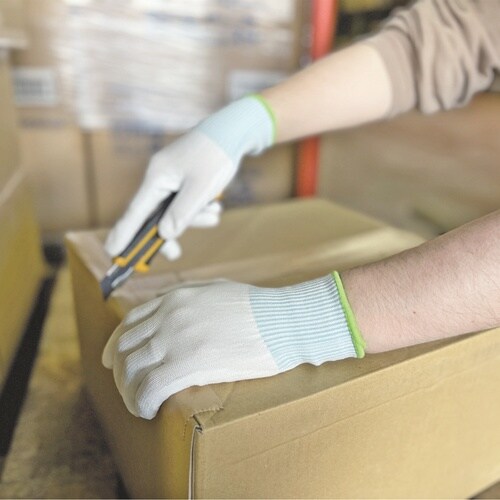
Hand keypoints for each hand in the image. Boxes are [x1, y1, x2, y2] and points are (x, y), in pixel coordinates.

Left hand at [102, 275, 362, 418]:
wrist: (283, 319)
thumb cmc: (258, 307)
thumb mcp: (216, 289)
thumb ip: (188, 297)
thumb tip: (171, 310)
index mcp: (175, 297)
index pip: (129, 323)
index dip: (117, 347)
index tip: (115, 364)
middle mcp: (169, 314)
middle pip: (125, 348)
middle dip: (122, 374)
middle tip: (132, 390)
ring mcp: (177, 337)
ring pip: (131, 370)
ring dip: (130, 392)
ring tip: (141, 404)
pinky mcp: (189, 362)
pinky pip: (148, 388)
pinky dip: (141, 402)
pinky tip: (150, 410)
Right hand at [104, 95, 274, 260]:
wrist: (232, 132)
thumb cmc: (215, 156)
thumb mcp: (200, 189)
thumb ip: (181, 214)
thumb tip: (164, 235)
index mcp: (157, 178)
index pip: (135, 212)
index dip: (124, 234)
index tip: (113, 253)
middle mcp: (159, 179)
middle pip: (155, 216)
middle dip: (169, 234)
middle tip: (175, 254)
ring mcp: (171, 179)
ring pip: (175, 211)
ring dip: (194, 218)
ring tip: (215, 211)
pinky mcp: (184, 180)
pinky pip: (186, 203)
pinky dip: (200, 208)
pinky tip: (215, 205)